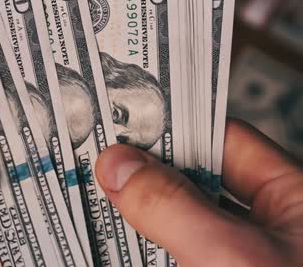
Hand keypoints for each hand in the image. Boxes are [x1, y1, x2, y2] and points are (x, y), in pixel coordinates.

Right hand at [96, 119, 302, 265]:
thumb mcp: (230, 255)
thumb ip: (173, 206)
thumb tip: (118, 165)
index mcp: (292, 201)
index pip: (225, 142)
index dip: (174, 128)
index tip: (124, 123)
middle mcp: (265, 229)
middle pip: (193, 183)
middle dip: (145, 175)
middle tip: (98, 165)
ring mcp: (236, 257)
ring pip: (176, 224)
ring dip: (136, 217)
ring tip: (93, 202)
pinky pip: (167, 255)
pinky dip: (139, 248)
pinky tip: (114, 243)